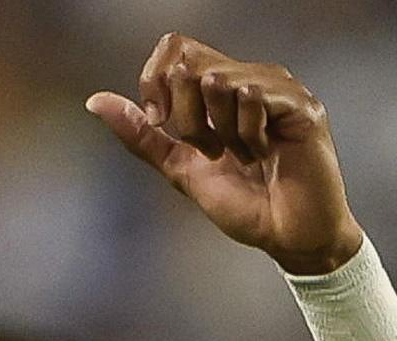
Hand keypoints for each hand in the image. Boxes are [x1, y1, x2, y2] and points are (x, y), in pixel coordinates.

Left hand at [88, 34, 361, 276]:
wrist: (288, 238)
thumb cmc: (246, 205)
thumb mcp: (180, 167)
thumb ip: (142, 134)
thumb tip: (95, 101)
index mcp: (224, 85)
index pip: (175, 47)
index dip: (155, 83)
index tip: (163, 125)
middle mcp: (251, 76)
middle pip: (189, 63)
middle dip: (186, 117)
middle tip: (212, 151)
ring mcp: (279, 87)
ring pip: (219, 80)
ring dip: (221, 131)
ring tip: (244, 156)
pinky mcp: (301, 105)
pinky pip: (253, 97)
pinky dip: (248, 134)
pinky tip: (265, 153)